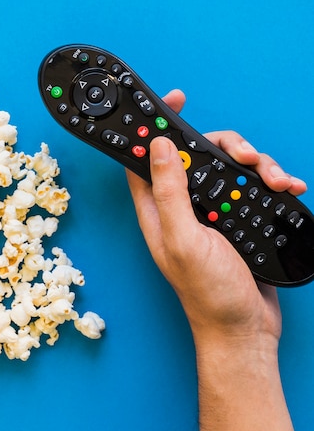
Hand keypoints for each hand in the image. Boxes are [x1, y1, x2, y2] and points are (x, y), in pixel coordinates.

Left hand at [125, 89, 307, 347]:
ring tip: (273, 176)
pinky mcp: (236, 219)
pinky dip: (269, 182)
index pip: (144, 159)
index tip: (173, 102)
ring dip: (253, 164)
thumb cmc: (208, 292)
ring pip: (227, 168)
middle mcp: (181, 207)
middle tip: (244, 154)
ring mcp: (210, 212)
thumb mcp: (183, 238)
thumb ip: (168, 192)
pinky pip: (250, 188)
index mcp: (157, 210)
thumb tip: (156, 146)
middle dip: (221, 145)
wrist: (245, 328)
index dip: (153, 129)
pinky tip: (287, 187)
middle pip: (195, 155)